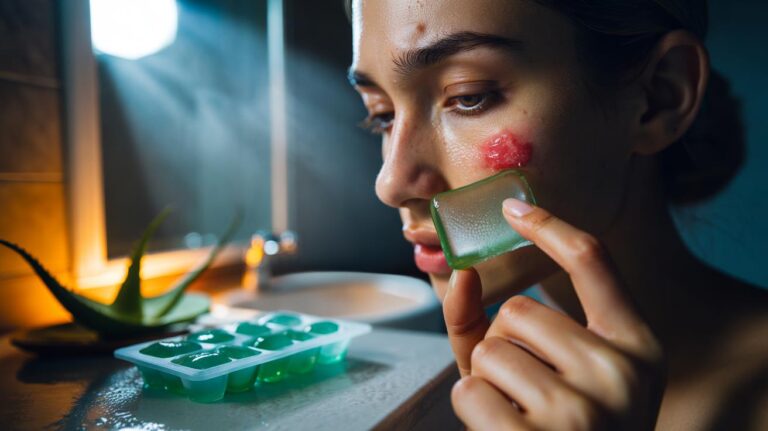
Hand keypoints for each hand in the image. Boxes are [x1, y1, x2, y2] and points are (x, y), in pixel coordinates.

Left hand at [443, 199, 664, 429]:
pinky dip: (474, 411)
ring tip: (523, 416)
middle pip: (519, 312)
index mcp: (639, 347)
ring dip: (489, 383)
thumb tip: (460, 272)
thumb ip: (494, 320)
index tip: (512, 206)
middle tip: (533, 391)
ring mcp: (584, 410)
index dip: (550, 227)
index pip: (595, 261)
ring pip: (490, 351)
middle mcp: (621, 373)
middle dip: (507, 349)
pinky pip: (470, 391)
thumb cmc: (559, 427)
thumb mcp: (549, 371)